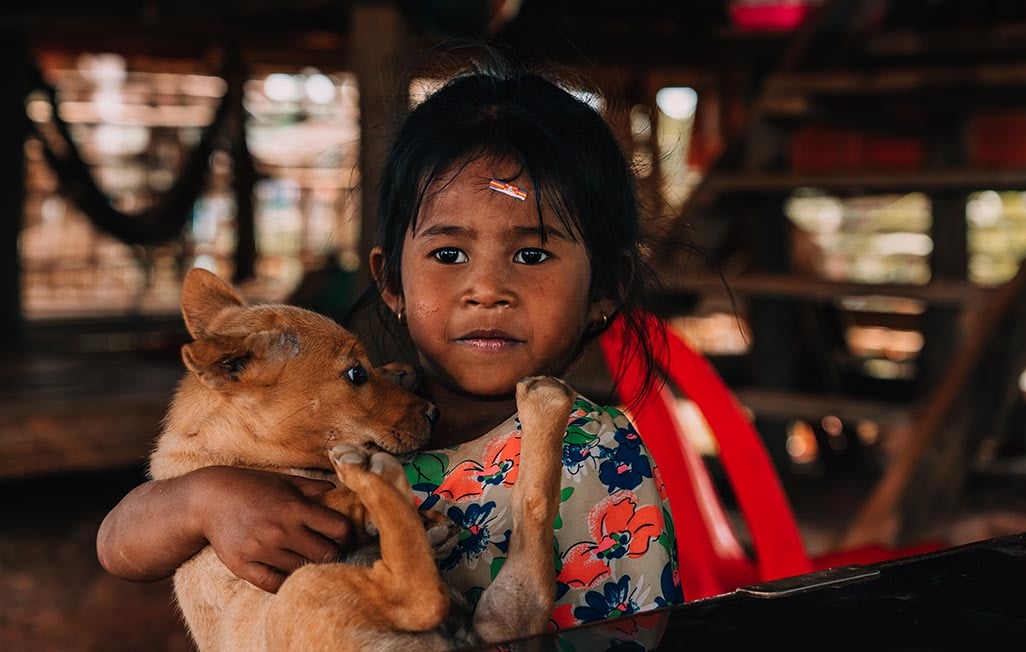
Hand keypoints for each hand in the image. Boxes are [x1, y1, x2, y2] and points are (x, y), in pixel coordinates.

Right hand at [190, 466, 352, 592]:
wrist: (206, 499)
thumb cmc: (249, 487)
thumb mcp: (282, 480)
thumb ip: (311, 487)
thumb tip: (337, 489)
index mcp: (295, 508)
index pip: (340, 529)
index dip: (348, 535)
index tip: (344, 537)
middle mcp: (281, 530)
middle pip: (327, 554)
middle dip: (333, 553)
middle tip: (328, 551)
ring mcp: (261, 550)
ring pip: (302, 571)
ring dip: (308, 566)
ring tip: (306, 558)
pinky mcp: (243, 567)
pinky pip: (274, 585)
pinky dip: (284, 582)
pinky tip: (287, 572)